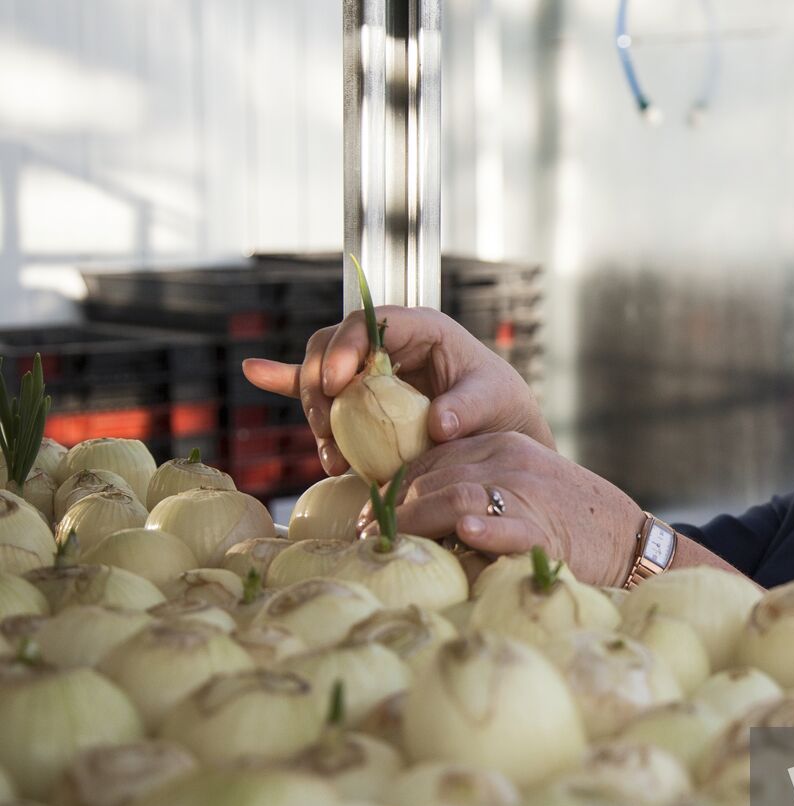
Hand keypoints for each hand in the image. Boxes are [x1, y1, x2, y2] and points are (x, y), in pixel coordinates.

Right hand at [241, 306, 552, 474]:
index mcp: (421, 329)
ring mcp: (367, 371)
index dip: (345, 346)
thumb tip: (439, 424)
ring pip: (320, 376)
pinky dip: (286, 382)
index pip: (370, 323)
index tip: (337, 384)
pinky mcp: (358, 397)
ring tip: (332, 457)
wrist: (498, 435)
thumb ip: (469, 408)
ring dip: (315, 413)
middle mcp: (387, 345)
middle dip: (318, 384)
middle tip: (327, 429)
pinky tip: (255, 371)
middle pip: (331, 347)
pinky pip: (315, 387)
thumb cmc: (502, 408)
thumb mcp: (495, 402)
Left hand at [362, 432, 643, 587]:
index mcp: (502, 445)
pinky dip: (486, 528)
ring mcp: (530, 493)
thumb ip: (474, 489)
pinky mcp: (548, 529)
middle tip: (365, 539)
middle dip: (393, 508)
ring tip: (387, 545)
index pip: (431, 457)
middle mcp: (511, 461)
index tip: (370, 516)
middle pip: (435, 476)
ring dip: (416, 520)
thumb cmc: (566, 522)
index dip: (393, 486)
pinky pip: (511, 525)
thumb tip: (414, 514)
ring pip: (458, 495)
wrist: (629, 540)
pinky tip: (466, 533)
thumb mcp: (519, 488)